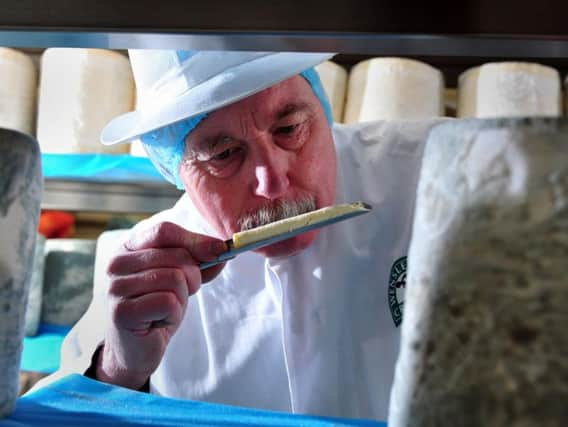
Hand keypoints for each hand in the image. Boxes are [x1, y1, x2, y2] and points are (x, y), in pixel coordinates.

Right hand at [95, 221, 226, 388]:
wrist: (137, 348)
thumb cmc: (158, 307)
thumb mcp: (181, 277)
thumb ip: (200, 261)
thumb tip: (223, 249)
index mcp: (130, 247)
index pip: (165, 231)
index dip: (196, 240)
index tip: (221, 250)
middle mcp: (118, 263)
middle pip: (176, 256)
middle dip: (192, 277)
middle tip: (180, 294)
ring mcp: (116, 287)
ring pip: (174, 278)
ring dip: (181, 298)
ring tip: (166, 309)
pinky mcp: (121, 312)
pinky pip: (168, 302)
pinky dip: (173, 314)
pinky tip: (159, 321)